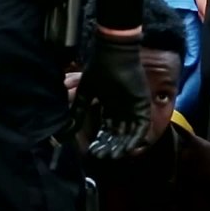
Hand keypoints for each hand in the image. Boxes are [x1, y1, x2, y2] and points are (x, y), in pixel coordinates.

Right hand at [63, 30, 150, 158]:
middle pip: (118, 135)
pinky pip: (141, 128)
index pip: (107, 130)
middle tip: (101, 155)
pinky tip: (126, 149)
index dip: (100, 141)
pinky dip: (135, 139)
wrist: (113, 55)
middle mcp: (122, 110)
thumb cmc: (99, 70)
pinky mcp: (142, 107)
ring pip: (129, 134)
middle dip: (110, 146)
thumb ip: (78, 111)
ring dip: (122, 146)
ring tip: (112, 156)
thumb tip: (67, 128)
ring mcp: (134, 109)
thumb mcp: (85, 93)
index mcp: (110, 107)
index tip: (92, 150)